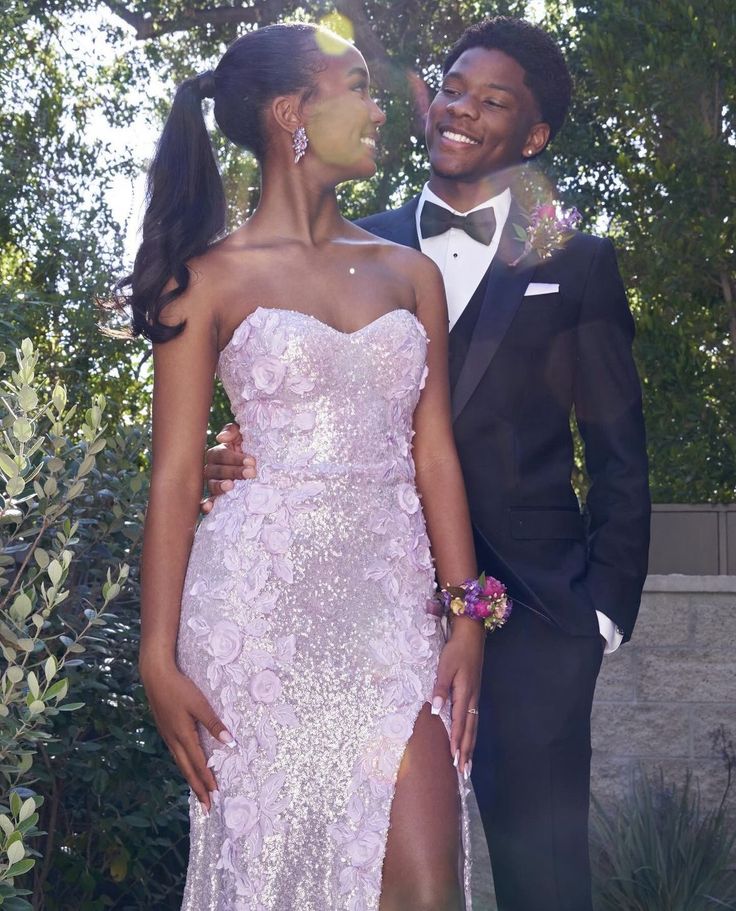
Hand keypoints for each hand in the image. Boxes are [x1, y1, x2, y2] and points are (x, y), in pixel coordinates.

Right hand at [141, 662, 232, 811]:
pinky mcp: (165, 730)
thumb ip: (213, 723)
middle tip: (206, 807)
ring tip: (198, 792)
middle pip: (187, 770)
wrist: (155, 677)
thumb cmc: (179, 688)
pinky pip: (176, 755)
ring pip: (181, 763)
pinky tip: (186, 766)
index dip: (207, 780)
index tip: (215, 796)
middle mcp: (174, 740)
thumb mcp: (199, 704)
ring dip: (190, 779)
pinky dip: (184, 766)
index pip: (198, 764)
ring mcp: (168, 736)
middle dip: (198, 789)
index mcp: (183, 736)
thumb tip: (229, 741)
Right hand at [201, 422, 254, 513]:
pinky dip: (206, 505)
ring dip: (221, 486)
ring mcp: (212, 484)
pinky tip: (208, 508)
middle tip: (251, 473)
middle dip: (234, 471)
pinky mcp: (216, 498)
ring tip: (231, 486)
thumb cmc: (248, 449)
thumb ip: (232, 431)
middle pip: (218, 470)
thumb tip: (221, 438)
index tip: (251, 461)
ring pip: (212, 485)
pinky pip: (207, 501)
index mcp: (217, 454)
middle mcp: (211, 469)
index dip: (235, 458)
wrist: (258, 467)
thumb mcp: (242, 435)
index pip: (222, 455)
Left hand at [431, 617, 483, 777]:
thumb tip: (436, 710)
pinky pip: (473, 718)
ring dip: (470, 745)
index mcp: (464, 694)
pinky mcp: (473, 693)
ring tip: (468, 763)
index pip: (460, 724)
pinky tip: (468, 739)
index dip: (457, 743)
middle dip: (466, 751)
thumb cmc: (456, 650)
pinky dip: (471, 733)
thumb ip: (441, 688)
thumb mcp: (445, 667)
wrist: (471, 635)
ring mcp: (474, 696)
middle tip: (464, 773)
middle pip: (469, 730)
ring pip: (473, 726)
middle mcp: (471, 699)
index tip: (454, 761)